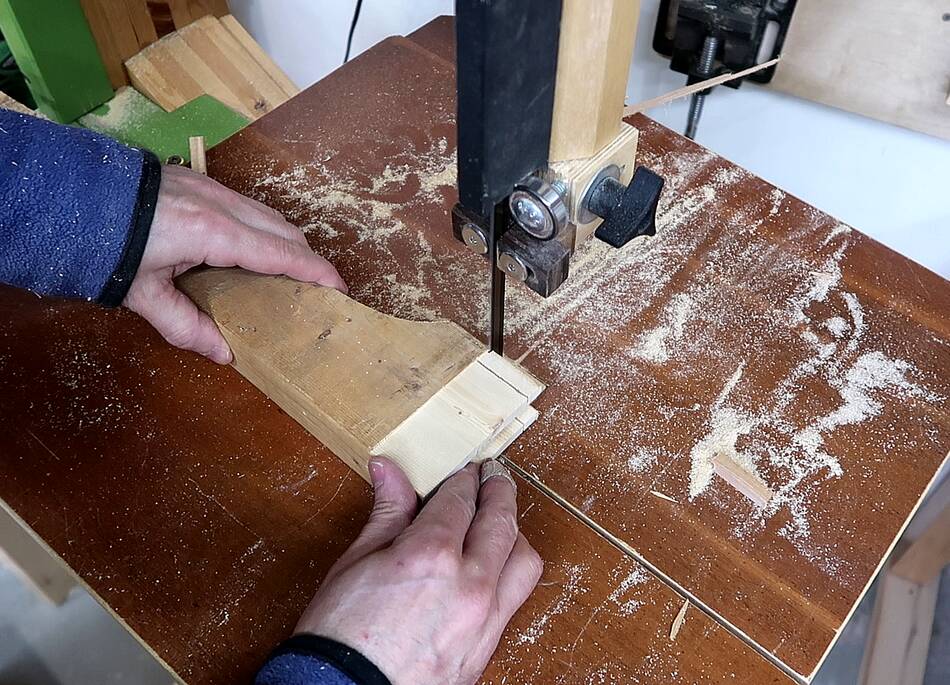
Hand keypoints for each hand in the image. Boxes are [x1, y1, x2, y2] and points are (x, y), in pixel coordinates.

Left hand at [124, 165, 345, 363]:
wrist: (67, 196)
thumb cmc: (103, 243)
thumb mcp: (142, 293)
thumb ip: (185, 325)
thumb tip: (223, 354)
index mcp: (213, 232)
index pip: (281, 254)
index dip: (315, 273)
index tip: (340, 290)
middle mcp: (220, 204)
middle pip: (284, 231)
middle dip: (308, 259)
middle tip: (318, 289)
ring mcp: (209, 187)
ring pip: (268, 215)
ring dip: (286, 242)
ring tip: (290, 273)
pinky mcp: (197, 181)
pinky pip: (247, 206)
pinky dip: (263, 229)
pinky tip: (253, 250)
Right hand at [295, 459, 542, 684]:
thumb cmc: (340, 635)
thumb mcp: (356, 561)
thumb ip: (386, 512)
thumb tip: (388, 470)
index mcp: (432, 554)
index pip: (461, 499)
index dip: (463, 479)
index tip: (464, 471)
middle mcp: (469, 583)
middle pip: (502, 520)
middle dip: (500, 491)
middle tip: (494, 476)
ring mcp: (485, 618)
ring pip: (524, 560)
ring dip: (515, 533)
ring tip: (500, 522)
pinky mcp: (488, 647)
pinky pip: (516, 599)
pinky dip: (510, 573)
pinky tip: (494, 566)